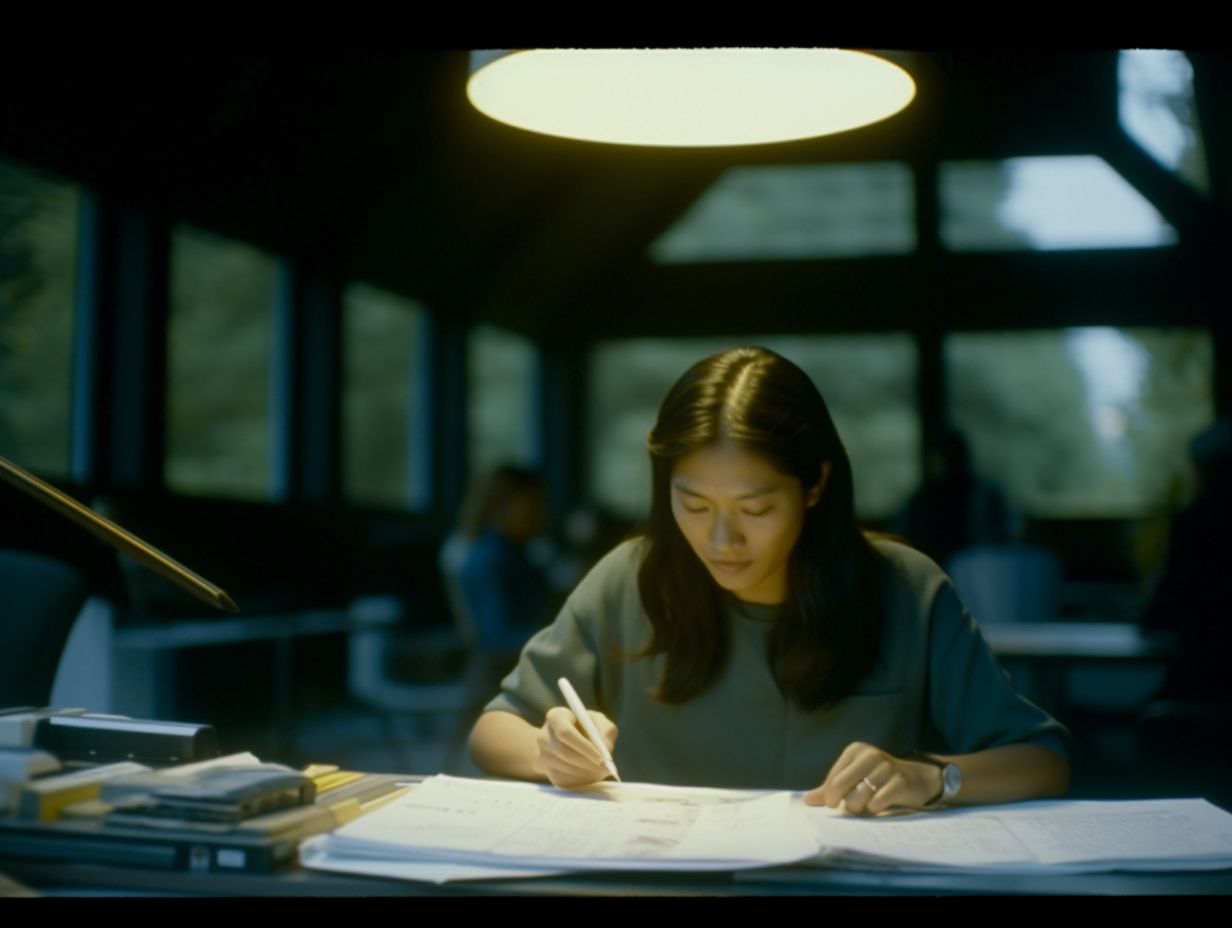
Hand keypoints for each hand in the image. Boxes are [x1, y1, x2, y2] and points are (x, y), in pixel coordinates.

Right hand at [535, 707, 618, 787]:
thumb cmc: (586, 728)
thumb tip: (606, 749)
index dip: (584, 747)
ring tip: (601, 770)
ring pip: (566, 769)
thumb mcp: (598, 721)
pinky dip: (582, 781)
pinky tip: (590, 774)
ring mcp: (543, 757)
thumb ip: (606, 730)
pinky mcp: (548, 774)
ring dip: (587, 773)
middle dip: (588, 763)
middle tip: (605, 768)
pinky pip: (566, 781)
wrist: (566, 743)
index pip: (565, 733)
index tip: (602, 757)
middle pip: (565, 753)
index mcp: (556, 717)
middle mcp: (544, 736)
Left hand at [803, 741, 942, 814]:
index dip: (830, 796)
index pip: (831, 780)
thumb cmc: (878, 780)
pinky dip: (875, 809)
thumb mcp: (853, 779)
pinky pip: (877, 803)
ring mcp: (886, 767)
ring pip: (858, 798)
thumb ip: (829, 789)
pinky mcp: (899, 782)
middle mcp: (870, 755)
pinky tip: (880, 805)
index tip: (835, 803)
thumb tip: (806, 801)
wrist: (917, 779)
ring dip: (860, 808)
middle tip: (849, 806)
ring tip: (867, 804)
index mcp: (855, 750)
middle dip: (842, 802)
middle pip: (839, 787)